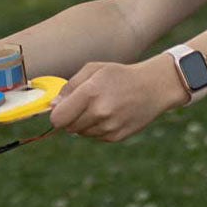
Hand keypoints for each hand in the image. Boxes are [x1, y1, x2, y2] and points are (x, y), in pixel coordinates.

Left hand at [49, 55, 188, 141]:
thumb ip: (69, 86)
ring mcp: (109, 127)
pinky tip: (110, 114)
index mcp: (91, 93)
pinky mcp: (116, 136)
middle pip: (68, 127)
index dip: (57, 114)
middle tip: (84, 104)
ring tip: (101, 106)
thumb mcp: (93, 69)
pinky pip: (95, 136)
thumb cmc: (119, 75)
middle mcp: (99, 112)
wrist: (153, 87)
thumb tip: (53, 105)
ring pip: (81, 133)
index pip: (58, 118)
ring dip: (84, 123)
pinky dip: (97, 128)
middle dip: (70, 117)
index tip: (61, 108)